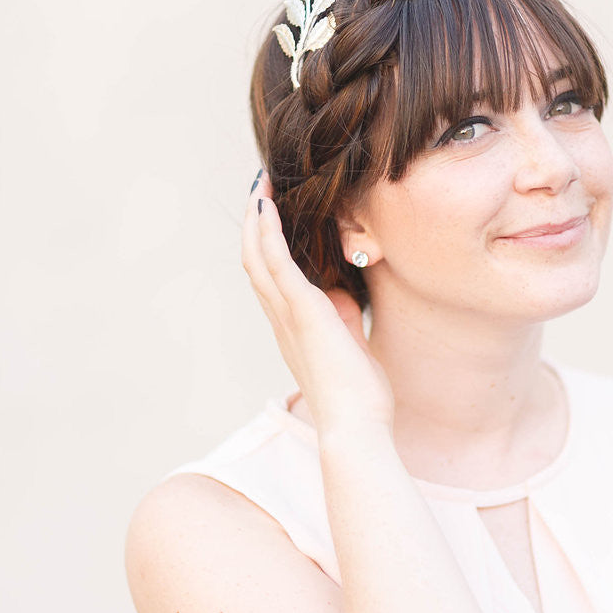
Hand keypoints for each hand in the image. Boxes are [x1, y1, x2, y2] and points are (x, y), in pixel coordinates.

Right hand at [242, 169, 394, 438]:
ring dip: (257, 219)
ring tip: (260, 187)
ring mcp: (287, 314)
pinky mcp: (301, 310)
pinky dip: (268, 231)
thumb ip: (342, 318)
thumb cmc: (358, 395)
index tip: (270, 218)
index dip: (264, 247)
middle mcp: (281, 319)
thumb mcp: (349, 345)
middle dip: (255, 225)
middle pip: (254, 262)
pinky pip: (276, 262)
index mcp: (291, 329)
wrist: (356, 425)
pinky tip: (268, 206)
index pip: (269, 280)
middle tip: (259, 191)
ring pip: (257, 257)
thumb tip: (343, 292)